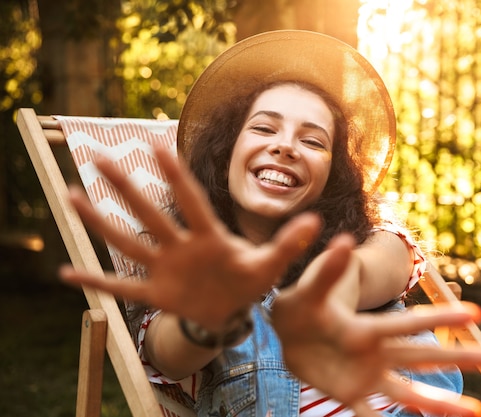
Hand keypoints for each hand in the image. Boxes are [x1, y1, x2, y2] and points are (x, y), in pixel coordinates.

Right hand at [59, 145, 321, 329]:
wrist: (231, 309)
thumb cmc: (249, 281)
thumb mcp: (270, 264)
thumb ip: (289, 244)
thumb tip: (315, 222)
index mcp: (209, 237)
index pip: (191, 201)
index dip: (175, 176)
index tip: (158, 146)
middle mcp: (181, 246)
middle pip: (150, 214)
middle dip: (127, 187)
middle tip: (100, 156)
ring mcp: (165, 268)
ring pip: (128, 242)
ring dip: (100, 222)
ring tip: (71, 195)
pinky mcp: (156, 294)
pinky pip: (121, 288)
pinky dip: (97, 284)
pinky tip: (67, 274)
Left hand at [272, 234, 480, 416]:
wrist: (290, 328)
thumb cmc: (305, 301)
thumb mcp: (313, 286)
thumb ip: (327, 270)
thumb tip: (341, 241)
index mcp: (368, 328)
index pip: (409, 323)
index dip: (440, 317)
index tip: (475, 314)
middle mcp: (376, 352)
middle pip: (422, 357)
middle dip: (460, 356)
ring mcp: (366, 376)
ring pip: (408, 392)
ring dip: (438, 402)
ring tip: (475, 413)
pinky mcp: (349, 393)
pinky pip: (369, 415)